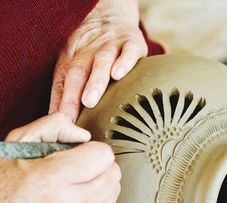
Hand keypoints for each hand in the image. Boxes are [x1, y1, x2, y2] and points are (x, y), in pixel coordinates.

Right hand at [0, 114, 120, 202]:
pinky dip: (98, 202)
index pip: (104, 155)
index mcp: (52, 179)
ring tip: (78, 184)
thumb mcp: (16, 146)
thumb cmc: (0, 190)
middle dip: (99, 165)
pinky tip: (78, 201)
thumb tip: (82, 134)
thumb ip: (52, 127)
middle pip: (112, 173)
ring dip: (101, 183)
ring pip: (113, 192)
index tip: (82, 152)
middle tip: (80, 167)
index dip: (92, 149)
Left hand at [49, 0, 147, 121]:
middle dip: (75, 92)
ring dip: (95, 80)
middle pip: (80, 71)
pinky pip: (128, 52)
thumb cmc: (92, 50)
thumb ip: (64, 91)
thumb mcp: (73, 64)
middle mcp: (90, 52)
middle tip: (71, 113)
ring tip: (90, 98)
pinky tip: (118, 74)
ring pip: (102, 62)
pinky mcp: (132, 43)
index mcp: (73, 59)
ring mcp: (111, 46)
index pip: (65, 81)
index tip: (63, 122)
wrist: (112, 17)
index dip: (64, 101)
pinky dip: (123, 62)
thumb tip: (56, 118)